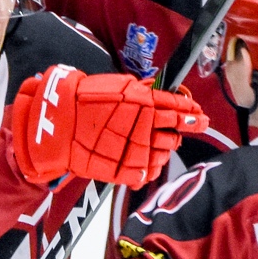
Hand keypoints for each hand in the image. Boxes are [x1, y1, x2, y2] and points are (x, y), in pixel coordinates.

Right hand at [11, 65, 207, 187]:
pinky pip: (149, 171)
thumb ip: (140, 92)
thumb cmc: (84, 100)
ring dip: (168, 146)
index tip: (199, 113)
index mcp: (144, 102)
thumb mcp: (117, 87)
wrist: (58, 124)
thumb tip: (158, 90)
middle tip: (191, 126)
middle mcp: (145, 126)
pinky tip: (149, 160)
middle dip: (186, 128)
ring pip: (166, 151)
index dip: (190, 111)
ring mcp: (137, 149)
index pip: (177, 107)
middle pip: (177, 130)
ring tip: (162, 142)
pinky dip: (152, 166)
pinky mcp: (126, 168)